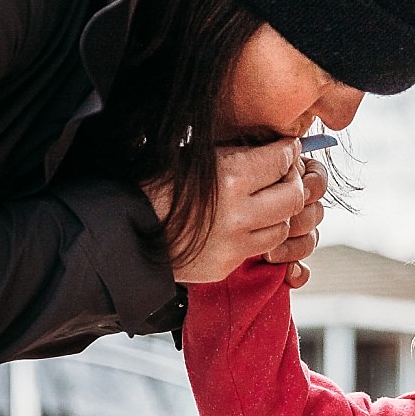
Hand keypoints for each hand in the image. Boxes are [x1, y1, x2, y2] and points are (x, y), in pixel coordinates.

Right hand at [144, 140, 322, 284]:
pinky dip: (258, 235)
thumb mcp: (192, 158)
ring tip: (265, 202)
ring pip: (283, 227)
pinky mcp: (226, 265)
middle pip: (293, 196)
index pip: (281, 160)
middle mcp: (238, 213)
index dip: (287, 152)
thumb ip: (234, 155)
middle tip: (284, 174)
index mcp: (230, 177)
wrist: (121, 232)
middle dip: (292, 182)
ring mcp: (234, 244)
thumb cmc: (152, 187)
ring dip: (280, 213)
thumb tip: (269, 149)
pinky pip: (258, 249)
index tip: (286, 149)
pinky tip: (243, 224)